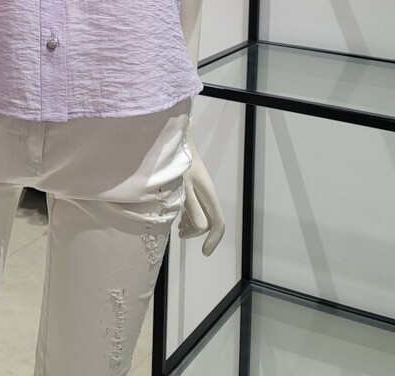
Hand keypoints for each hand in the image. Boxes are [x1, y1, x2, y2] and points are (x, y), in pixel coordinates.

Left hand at [177, 128, 224, 255]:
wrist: (177, 140)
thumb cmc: (179, 162)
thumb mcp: (183, 185)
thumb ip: (192, 206)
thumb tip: (203, 228)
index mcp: (208, 195)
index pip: (218, 223)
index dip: (213, 240)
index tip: (204, 253)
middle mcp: (208, 194)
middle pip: (209, 221)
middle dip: (196, 232)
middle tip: (179, 235)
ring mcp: (201, 190)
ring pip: (202, 214)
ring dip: (191, 224)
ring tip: (177, 229)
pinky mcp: (194, 185)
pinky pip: (196, 206)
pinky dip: (188, 214)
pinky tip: (178, 215)